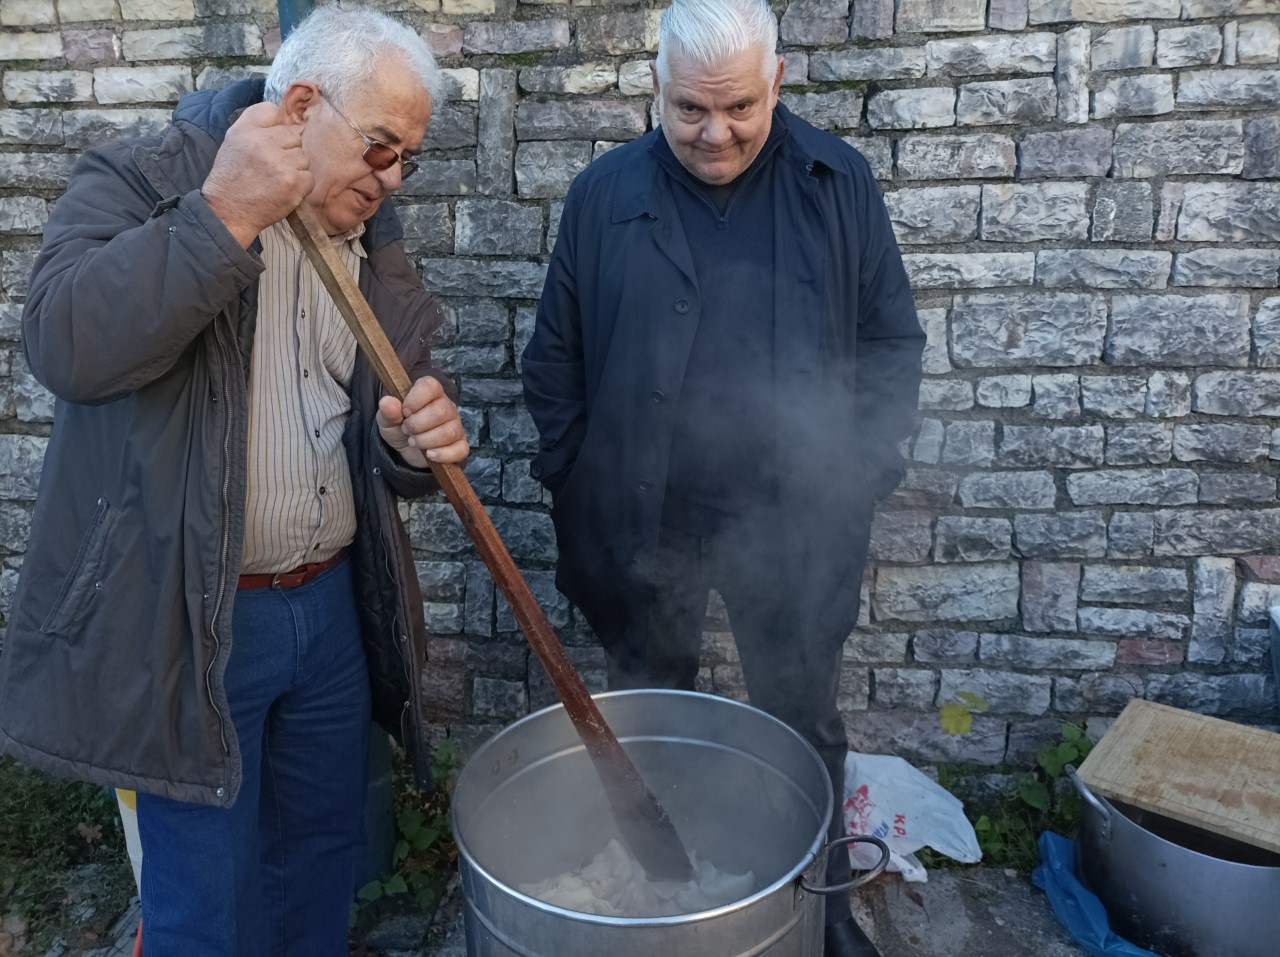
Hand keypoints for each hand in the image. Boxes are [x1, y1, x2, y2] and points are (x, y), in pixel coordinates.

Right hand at [201, 102, 312, 247]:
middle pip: (294, 135)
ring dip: (295, 168)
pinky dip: (300, 185)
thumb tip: (285, 116)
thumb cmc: (233, 176)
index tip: (270, 141)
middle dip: (287, 150)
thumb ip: (257, 125)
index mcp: (246, 129)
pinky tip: (284, 189)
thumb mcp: (235, 141)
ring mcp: (280, 163)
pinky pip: (309, 176)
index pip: (272, 110)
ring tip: (277, 178)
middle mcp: (263, 142)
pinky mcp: (293, 182)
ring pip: (303, 156)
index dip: (275, 127)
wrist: (229, 210)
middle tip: (272, 165)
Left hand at [377, 376, 468, 467]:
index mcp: (430, 393)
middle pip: (441, 411)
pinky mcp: (460, 445)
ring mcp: (456, 426)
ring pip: (449, 432)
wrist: (406, 449)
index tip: (405, 411)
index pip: (431, 386)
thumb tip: (387, 402)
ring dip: (426, 440)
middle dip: (418, 424)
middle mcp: (447, 407)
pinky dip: (443, 454)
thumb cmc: (399, 427)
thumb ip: (387, 411)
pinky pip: (460, 449)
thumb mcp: (387, 419)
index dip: (416, 399)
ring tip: (413, 442)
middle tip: (406, 430)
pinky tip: (429, 454)